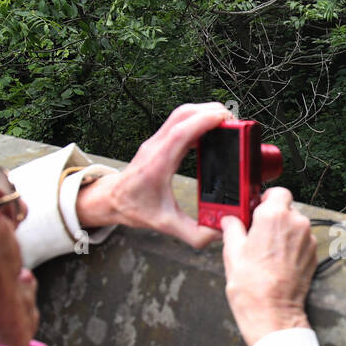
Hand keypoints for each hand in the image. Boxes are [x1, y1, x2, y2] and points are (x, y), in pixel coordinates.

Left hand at [76, 102, 234, 248]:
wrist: (113, 201)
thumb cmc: (135, 209)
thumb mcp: (166, 226)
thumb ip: (195, 234)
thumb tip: (220, 231)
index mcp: (157, 165)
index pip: (180, 133)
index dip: (203, 122)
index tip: (224, 119)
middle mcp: (155, 148)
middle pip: (182, 115)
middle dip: (209, 111)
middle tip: (232, 121)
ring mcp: (155, 142)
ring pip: (180, 114)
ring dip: (203, 112)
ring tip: (225, 122)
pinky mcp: (158, 141)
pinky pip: (178, 122)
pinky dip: (196, 119)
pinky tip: (210, 130)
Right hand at [219, 188, 315, 345]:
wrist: (273, 311)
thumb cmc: (252, 285)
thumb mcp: (232, 251)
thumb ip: (232, 227)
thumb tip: (230, 221)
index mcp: (274, 216)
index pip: (278, 192)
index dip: (266, 199)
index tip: (256, 209)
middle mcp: (296, 223)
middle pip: (286, 209)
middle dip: (273, 218)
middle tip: (257, 234)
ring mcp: (307, 240)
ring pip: (295, 226)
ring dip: (283, 233)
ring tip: (266, 252)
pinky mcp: (313, 255)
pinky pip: (301, 242)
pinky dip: (292, 247)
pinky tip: (277, 262)